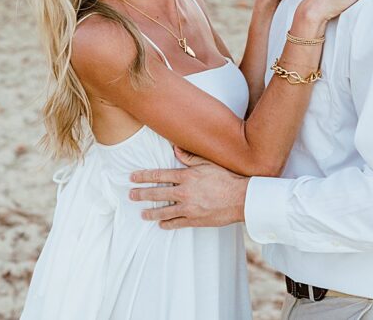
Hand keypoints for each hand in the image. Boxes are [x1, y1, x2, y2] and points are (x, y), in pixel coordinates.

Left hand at [129, 148, 248, 228]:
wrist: (241, 198)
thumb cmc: (227, 178)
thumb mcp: (209, 163)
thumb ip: (190, 157)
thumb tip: (176, 149)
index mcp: (187, 176)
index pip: (159, 175)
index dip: (144, 176)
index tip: (133, 177)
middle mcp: (185, 192)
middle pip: (157, 193)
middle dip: (142, 194)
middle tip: (131, 195)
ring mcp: (189, 208)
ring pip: (164, 211)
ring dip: (151, 212)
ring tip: (143, 214)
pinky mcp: (195, 220)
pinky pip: (177, 223)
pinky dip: (168, 224)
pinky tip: (161, 225)